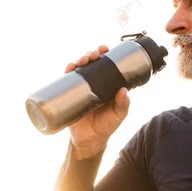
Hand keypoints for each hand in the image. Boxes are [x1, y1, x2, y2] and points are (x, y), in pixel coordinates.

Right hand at [64, 45, 129, 159]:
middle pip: (91, 63)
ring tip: (83, 60)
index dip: (105, 55)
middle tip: (94, 54)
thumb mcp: (119, 115)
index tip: (106, 49)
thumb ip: (123, 104)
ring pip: (79, 69)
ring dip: (79, 60)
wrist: (90, 141)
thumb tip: (124, 91)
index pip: (105, 65)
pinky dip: (67, 72)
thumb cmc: (106, 126)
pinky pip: (67, 81)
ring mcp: (81, 88)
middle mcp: (93, 84)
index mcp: (106, 85)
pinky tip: (70, 67)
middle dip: (91, 54)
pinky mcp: (70, 95)